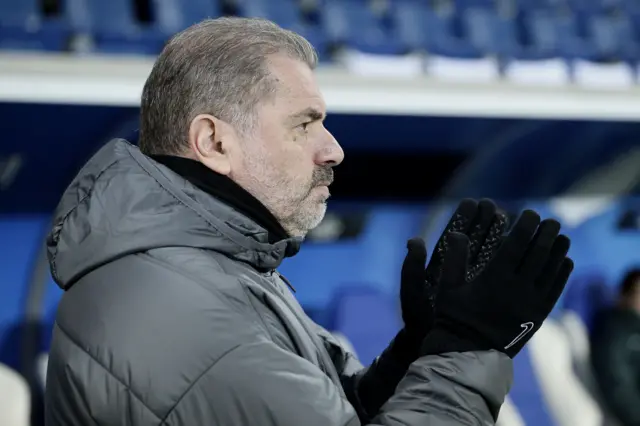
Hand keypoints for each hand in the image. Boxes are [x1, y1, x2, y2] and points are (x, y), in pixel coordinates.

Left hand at [400, 199, 508, 343]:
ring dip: (504, 238)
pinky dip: (515, 263)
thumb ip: (412, 268)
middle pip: (475, 241)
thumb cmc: (419, 320)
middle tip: (497, 207)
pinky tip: (530, 250)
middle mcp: (458, 271)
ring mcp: (475, 283)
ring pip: (492, 255)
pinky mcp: (490, 296)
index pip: (454, 236)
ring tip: (517, 221)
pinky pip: (504, 275)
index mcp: (440, 267)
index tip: (474, 202)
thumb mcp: (412, 294)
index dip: (464, 219)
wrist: (434, 346)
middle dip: (485, 223)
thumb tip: (415, 240)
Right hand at [421, 210, 573, 357]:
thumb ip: (453, 258)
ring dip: (559, 251)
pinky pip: (555, 290)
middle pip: (539, 254)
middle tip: (551, 220)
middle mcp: (517, 288)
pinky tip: (565, 261)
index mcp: (494, 278)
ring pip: (551, 271)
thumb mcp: (447, 286)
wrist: (469, 351)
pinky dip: (562, 274)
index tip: (529, 213)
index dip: (525, 226)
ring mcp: (530, 303)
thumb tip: (457, 232)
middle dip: (547, 234)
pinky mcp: (538, 315)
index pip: (516, 245)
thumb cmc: (454, 316)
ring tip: (562, 237)